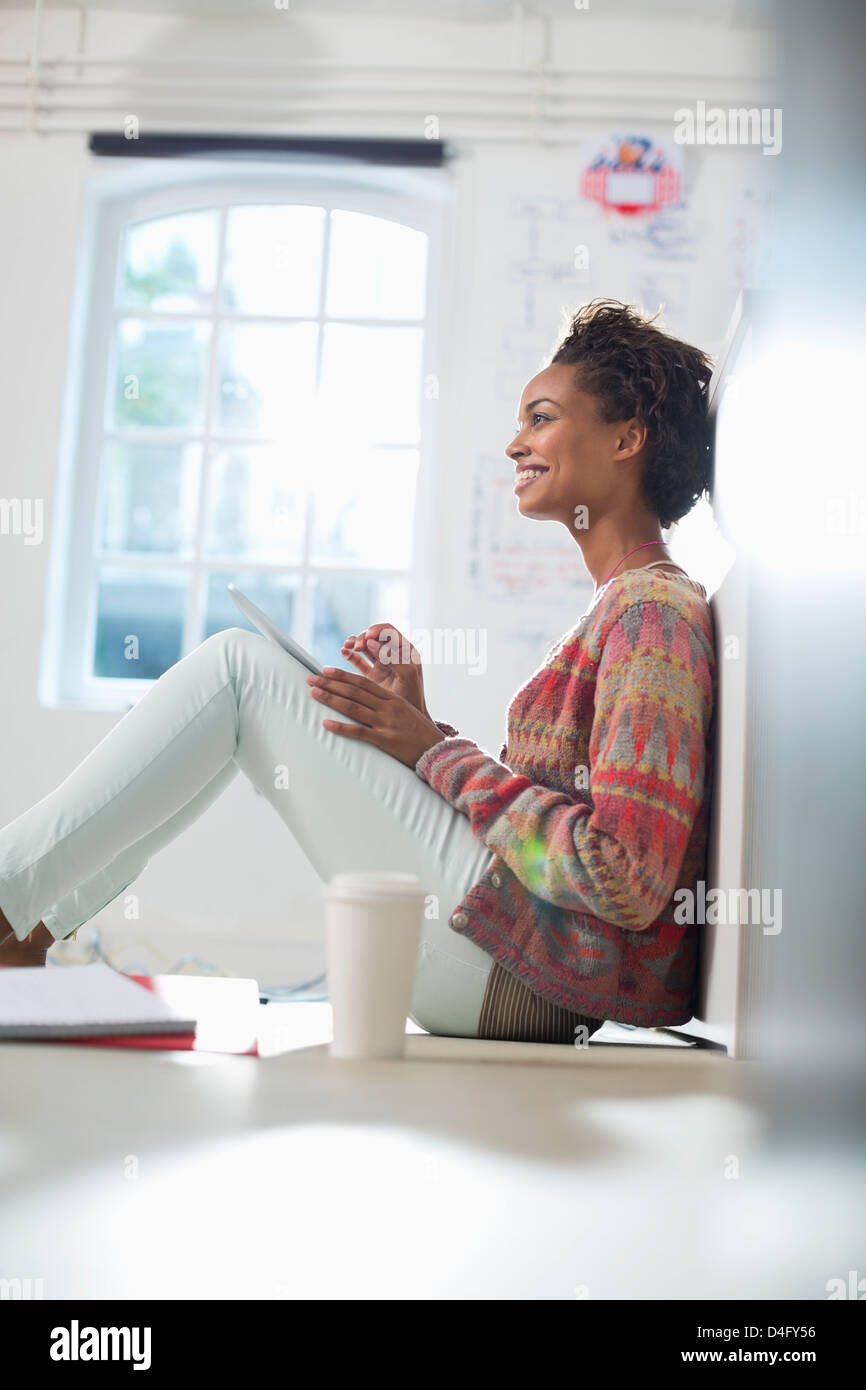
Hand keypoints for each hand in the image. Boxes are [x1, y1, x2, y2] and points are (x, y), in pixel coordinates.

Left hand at [306, 667, 444, 767]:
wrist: (436, 751)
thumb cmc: (419, 733)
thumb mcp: (405, 712)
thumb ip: (387, 704)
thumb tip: (365, 699)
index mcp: (392, 698)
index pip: (362, 683)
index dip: (342, 675)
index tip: (325, 670)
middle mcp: (388, 707)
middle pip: (354, 691)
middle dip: (330, 684)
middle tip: (310, 679)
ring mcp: (386, 723)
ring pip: (354, 707)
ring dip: (331, 699)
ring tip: (313, 694)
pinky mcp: (385, 740)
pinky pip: (359, 732)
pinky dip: (341, 727)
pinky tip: (326, 724)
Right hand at [340, 623, 427, 714]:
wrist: (408, 723)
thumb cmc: (413, 697)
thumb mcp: (407, 675)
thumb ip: (392, 657)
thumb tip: (372, 641)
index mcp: (405, 652)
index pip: (389, 631)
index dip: (376, 630)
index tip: (367, 636)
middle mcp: (392, 656)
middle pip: (374, 637)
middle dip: (363, 638)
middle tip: (356, 646)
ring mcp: (381, 666)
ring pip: (364, 647)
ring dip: (354, 643)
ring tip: (347, 647)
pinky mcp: (370, 677)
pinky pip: (358, 661)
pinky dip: (350, 655)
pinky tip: (344, 652)